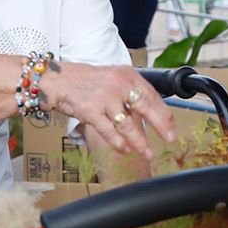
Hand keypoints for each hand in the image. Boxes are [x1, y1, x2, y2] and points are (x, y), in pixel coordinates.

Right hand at [42, 63, 175, 155]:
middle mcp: (118, 84)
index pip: (153, 96)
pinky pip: (109, 131)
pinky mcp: (90, 110)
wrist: (55, 79)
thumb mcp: (113, 79)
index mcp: (127, 75)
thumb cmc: (85, 82)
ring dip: (139, 141)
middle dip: (161, 127)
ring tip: (147, 152)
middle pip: (146, 108)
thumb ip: (130, 93)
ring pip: (128, 124)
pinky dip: (118, 142)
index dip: (165, 114)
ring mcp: (104, 97)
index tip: (172, 128)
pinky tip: (125, 149)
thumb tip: (152, 114)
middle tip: (170, 140)